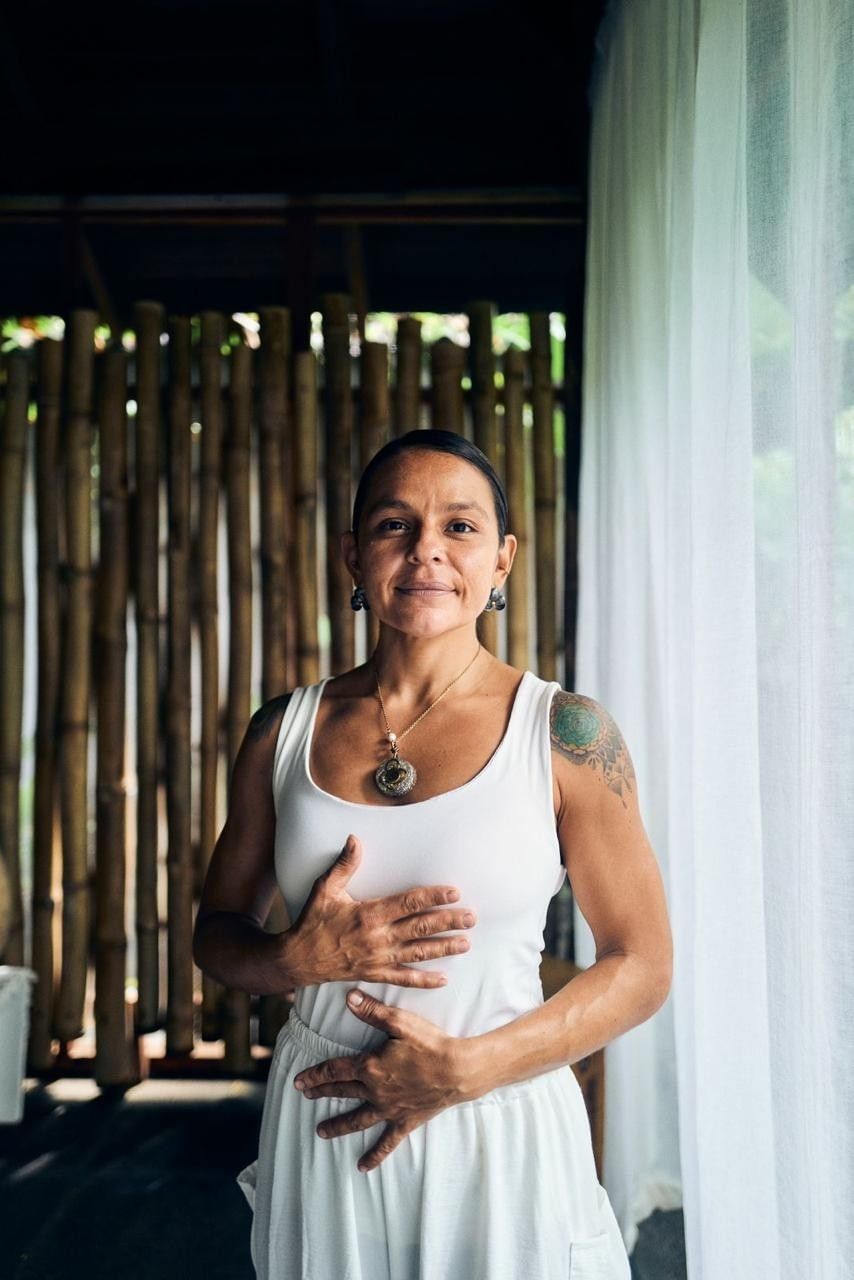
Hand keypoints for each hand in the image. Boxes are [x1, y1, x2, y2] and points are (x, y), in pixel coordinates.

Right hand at [287, 834, 476, 988]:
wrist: (297, 960)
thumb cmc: (312, 921)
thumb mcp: (325, 889)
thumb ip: (344, 865)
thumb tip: (354, 839)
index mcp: (369, 914)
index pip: (409, 902)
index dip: (433, 897)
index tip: (454, 892)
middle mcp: (378, 937)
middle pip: (421, 927)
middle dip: (448, 921)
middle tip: (472, 917)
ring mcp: (378, 958)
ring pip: (418, 953)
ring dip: (444, 948)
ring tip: (466, 943)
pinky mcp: (375, 974)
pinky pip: (404, 979)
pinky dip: (424, 980)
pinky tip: (443, 978)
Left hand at [293, 989, 478, 1170]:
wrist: (458, 1070)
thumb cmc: (430, 1043)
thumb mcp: (400, 1022)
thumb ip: (373, 1012)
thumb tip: (348, 997)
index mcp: (370, 1067)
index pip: (335, 1070)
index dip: (315, 1074)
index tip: (298, 1081)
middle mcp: (375, 1091)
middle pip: (342, 1092)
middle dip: (321, 1093)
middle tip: (304, 1097)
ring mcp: (389, 1109)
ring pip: (357, 1120)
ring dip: (338, 1126)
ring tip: (320, 1132)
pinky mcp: (405, 1121)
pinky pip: (387, 1143)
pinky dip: (374, 1155)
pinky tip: (362, 1167)